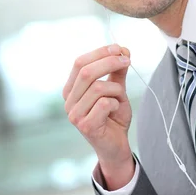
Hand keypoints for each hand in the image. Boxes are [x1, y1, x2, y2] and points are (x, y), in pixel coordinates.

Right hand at [63, 44, 133, 186]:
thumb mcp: (116, 90)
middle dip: (109, 62)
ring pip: (97, 88)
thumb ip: (117, 71)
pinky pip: (104, 104)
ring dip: (115, 89)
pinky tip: (115, 111)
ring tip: (120, 98)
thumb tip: (123, 49)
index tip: (119, 48)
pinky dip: (115, 103)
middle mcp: (69, 101)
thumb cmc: (113, 117)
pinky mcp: (85, 126)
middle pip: (86, 72)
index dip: (99, 52)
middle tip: (127, 60)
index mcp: (72, 89)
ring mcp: (74, 115)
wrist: (116, 146)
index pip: (79, 63)